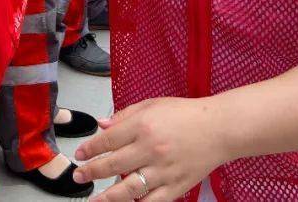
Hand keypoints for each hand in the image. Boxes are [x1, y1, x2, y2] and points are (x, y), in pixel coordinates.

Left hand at [73, 96, 228, 200]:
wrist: (219, 129)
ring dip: (108, 197)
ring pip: (129, 189)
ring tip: (94, 200)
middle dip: (92, 172)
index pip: (108, 140)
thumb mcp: (151, 105)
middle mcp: (151, 149)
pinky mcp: (177, 186)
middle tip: (79, 176)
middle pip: (113, 165)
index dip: (90, 148)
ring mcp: (164, 171)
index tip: (79, 154)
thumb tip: (101, 125)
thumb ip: (124, 115)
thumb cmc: (185, 114)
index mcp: (143, 126)